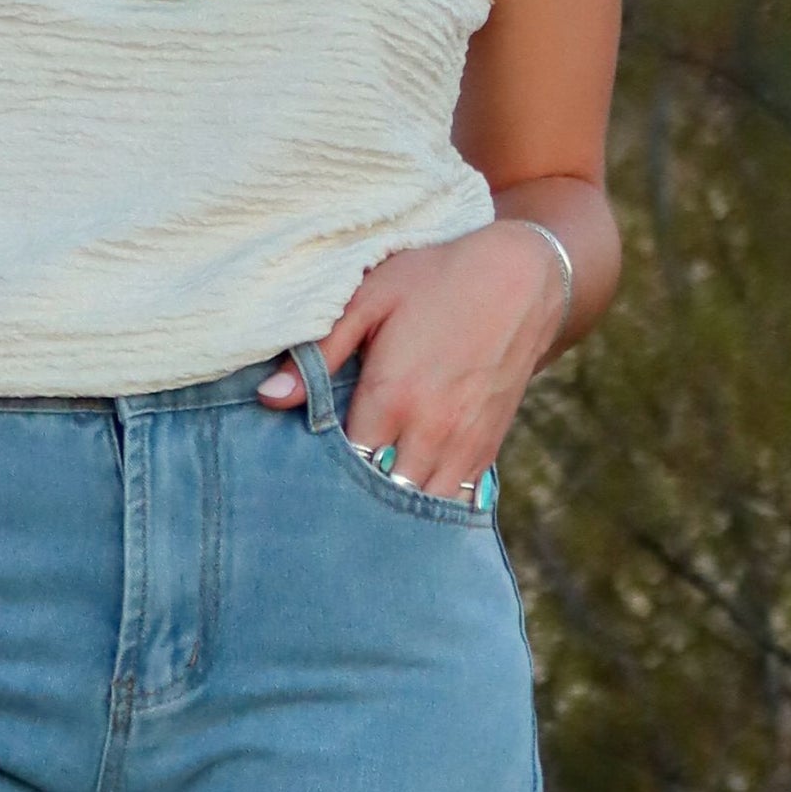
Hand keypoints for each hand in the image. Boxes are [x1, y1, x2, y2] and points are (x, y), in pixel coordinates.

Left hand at [257, 219, 570, 502]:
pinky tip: (404, 503)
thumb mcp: (370, 299)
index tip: (298, 474)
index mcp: (392, 396)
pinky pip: (455, 500)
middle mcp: (430, 431)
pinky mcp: (488, 447)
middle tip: (322, 504)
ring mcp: (464, 444)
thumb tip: (268, 397)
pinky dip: (427, 507)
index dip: (318, 477)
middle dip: (352, 504)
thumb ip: (319, 352)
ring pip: (420, 507)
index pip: (343, 467)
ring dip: (392, 513)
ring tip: (360, 510)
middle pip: (381, 498)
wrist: (522, 278)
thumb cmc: (436, 279)